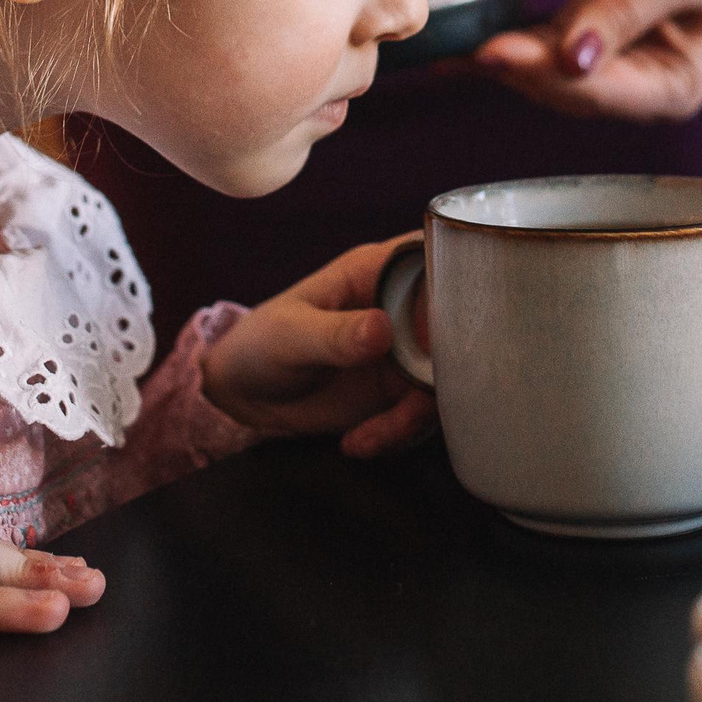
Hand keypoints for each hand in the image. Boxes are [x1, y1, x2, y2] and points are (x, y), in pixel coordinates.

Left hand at [202, 237, 434, 457]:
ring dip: (413, 416)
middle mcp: (401, 309)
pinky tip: (356, 443)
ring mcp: (405, 351)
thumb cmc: (261, 345)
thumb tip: (382, 329)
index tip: (457, 322)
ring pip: (445, 378)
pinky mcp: (399, 392)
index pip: (434, 258)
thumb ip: (336, 334)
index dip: (459, 281)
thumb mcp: (291, 337)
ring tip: (367, 436)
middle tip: (413, 401)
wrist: (243, 398)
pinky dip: (396, 434)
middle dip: (446, 368)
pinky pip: (421, 414)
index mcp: (378, 272)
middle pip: (457, 326)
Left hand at [473, 0, 701, 120]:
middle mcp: (640, 86)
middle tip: (467, 50)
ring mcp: (611, 60)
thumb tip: (572, 60)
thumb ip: (622, 15)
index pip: (598, 92)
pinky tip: (459, 49)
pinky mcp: (588, 29)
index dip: (545, 76)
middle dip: (518, 71)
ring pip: (546, 72)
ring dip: (503, 64)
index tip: (497, 55)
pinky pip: (540, 46)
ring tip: (447, 56)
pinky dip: (507, 45)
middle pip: (566, 89)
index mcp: (674, 88)